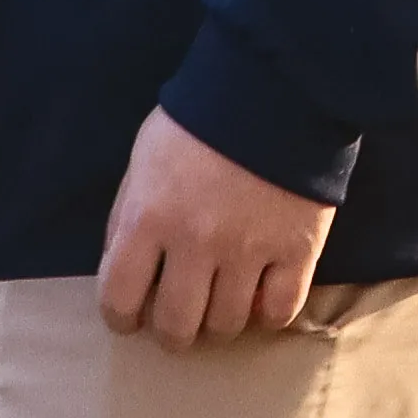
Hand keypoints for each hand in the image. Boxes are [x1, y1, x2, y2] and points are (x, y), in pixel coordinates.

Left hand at [99, 108, 338, 346]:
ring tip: (223, 303)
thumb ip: (128, 216)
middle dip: (173, 331)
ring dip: (220, 321)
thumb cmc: (200, 120)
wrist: (277, 86)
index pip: (119, 299)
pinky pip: (281, 311)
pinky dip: (269, 315)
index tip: (132, 316)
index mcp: (148, 218)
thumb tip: (122, 269)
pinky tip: (263, 298)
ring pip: (228, 324)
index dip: (122, 318)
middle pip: (177, 326)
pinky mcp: (298, 249)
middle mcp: (196, 243)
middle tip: (180, 317)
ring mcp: (250, 250)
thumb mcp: (143, 160)